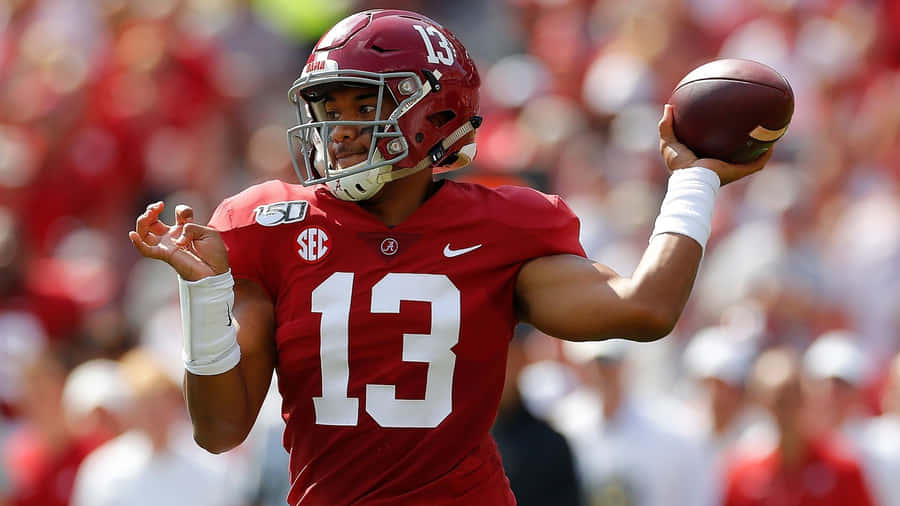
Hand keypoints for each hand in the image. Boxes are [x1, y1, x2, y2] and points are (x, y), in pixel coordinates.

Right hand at [129, 202, 228, 280]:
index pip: (178, 214)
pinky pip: (146, 250)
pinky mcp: (165, 255)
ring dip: (142, 222)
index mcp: (185, 230)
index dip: (181, 210)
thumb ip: (190, 227)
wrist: (216, 271)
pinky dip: (138, 243)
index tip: (186, 214)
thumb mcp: (207, 233)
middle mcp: (173, 237)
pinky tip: (133, 235)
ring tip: (148, 215)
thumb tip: (177, 237)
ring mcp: (167, 246)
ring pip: (144, 233)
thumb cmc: (214, 254)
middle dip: (150, 211)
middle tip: (157, 206)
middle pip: (152, 222)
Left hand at [658, 104, 773, 184]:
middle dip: (744, 138)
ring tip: (769, 131)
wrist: (692, 180)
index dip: (722, 133)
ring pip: (751, 157)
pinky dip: (765, 155)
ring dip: (761, 146)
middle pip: (736, 150)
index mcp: (706, 158)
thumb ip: (666, 126)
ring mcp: (732, 169)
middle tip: (750, 123)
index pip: (717, 144)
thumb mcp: (668, 143)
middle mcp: (721, 164)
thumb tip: (669, 106)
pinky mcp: (739, 172)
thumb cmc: (680, 165)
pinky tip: (772, 142)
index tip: (725, 120)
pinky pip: (757, 163)